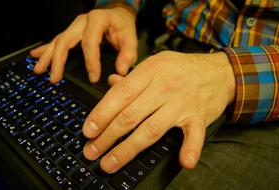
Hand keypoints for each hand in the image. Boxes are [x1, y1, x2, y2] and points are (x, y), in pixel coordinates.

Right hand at [30, 7, 137, 82]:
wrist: (117, 15)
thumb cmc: (122, 27)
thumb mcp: (130, 38)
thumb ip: (128, 54)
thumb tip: (120, 71)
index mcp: (97, 20)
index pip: (90, 41)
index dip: (91, 60)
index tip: (93, 77)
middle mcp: (82, 22)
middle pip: (66, 40)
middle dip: (58, 61)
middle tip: (54, 78)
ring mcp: (74, 26)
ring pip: (58, 41)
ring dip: (47, 57)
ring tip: (39, 70)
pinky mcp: (72, 33)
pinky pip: (56, 41)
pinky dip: (46, 50)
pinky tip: (35, 56)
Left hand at [82, 51, 235, 172]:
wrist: (219, 71)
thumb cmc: (183, 68)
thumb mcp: (156, 63)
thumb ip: (132, 76)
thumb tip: (110, 83)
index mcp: (150, 72)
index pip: (120, 95)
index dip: (101, 114)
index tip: (88, 131)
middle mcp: (164, 88)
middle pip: (130, 115)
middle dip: (107, 136)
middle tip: (91, 151)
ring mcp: (182, 103)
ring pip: (151, 129)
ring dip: (129, 149)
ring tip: (109, 163)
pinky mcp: (199, 117)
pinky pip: (195, 134)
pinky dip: (191, 148)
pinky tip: (185, 162)